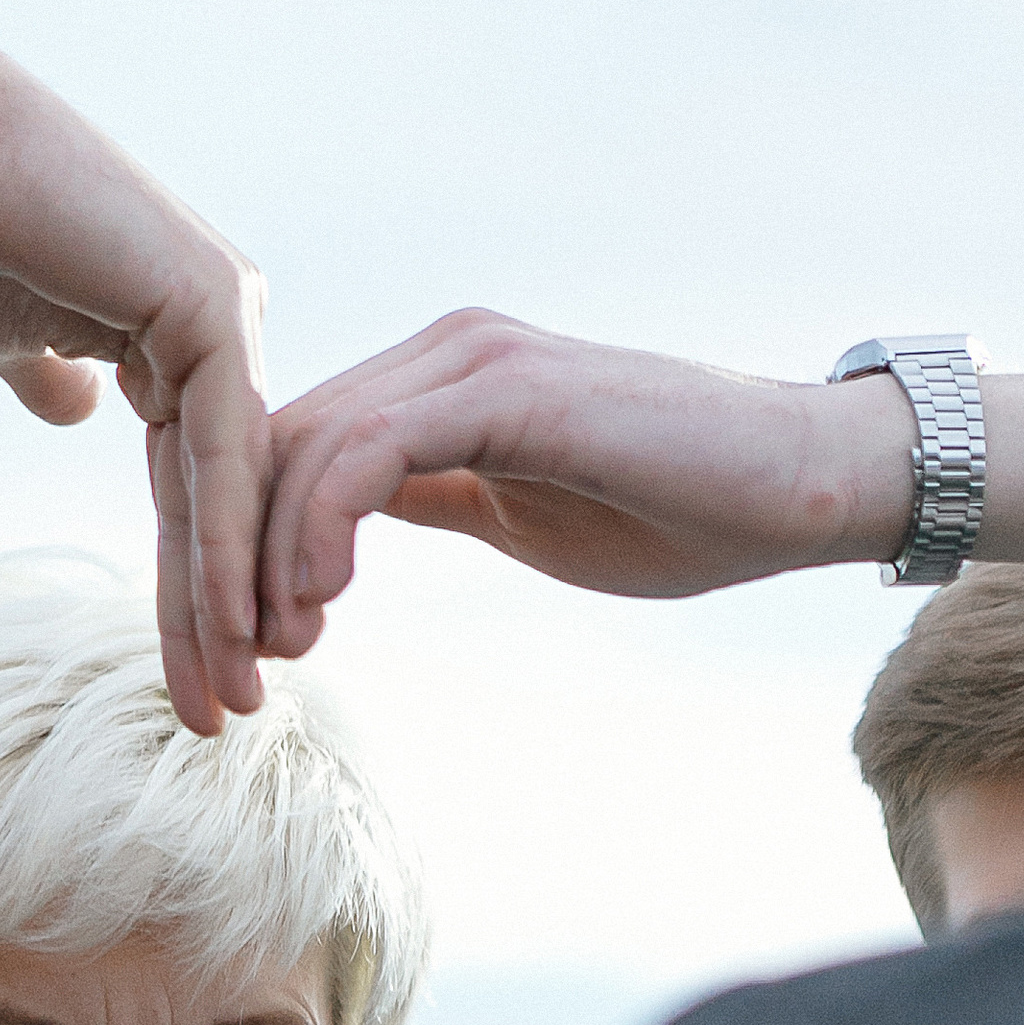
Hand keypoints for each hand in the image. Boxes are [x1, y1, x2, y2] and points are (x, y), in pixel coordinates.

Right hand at [0, 10, 270, 734]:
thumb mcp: (8, 330)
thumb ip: (54, 372)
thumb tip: (76, 410)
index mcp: (179, 328)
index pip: (191, 481)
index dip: (187, 582)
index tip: (185, 673)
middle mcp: (219, 318)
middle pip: (225, 496)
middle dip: (223, 614)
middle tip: (225, 716)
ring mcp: (224, 307)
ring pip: (235, 487)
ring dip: (232, 602)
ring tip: (231, 700)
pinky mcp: (208, 302)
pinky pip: (221, 450)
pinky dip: (223, 543)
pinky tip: (228, 625)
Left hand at [258, 311, 906, 652]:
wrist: (802, 486)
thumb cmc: (677, 508)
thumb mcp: (517, 512)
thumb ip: (430, 498)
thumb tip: (342, 532)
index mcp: (435, 380)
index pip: (289, 450)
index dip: (237, 550)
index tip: (233, 653)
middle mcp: (440, 351)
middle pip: (272, 444)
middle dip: (224, 566)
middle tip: (221, 673)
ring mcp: (470, 359)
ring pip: (302, 447)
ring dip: (260, 562)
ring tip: (267, 654)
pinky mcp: (505, 387)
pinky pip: (366, 450)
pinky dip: (320, 528)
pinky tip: (318, 603)